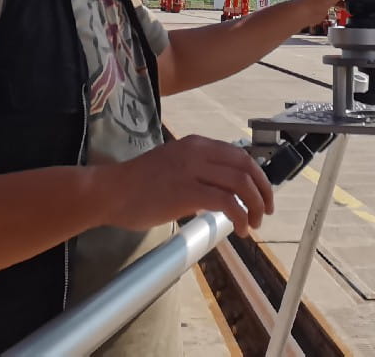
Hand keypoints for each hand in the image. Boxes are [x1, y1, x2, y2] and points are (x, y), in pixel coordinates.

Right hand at [99, 134, 275, 236]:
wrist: (109, 191)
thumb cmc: (135, 184)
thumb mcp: (172, 167)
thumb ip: (196, 173)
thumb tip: (218, 196)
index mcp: (195, 144)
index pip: (238, 155)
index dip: (256, 175)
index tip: (260, 194)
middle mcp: (197, 151)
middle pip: (246, 166)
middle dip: (263, 190)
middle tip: (265, 210)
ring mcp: (192, 170)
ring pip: (241, 183)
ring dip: (254, 206)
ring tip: (252, 224)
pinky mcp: (187, 191)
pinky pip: (227, 202)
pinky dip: (239, 217)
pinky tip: (239, 230)